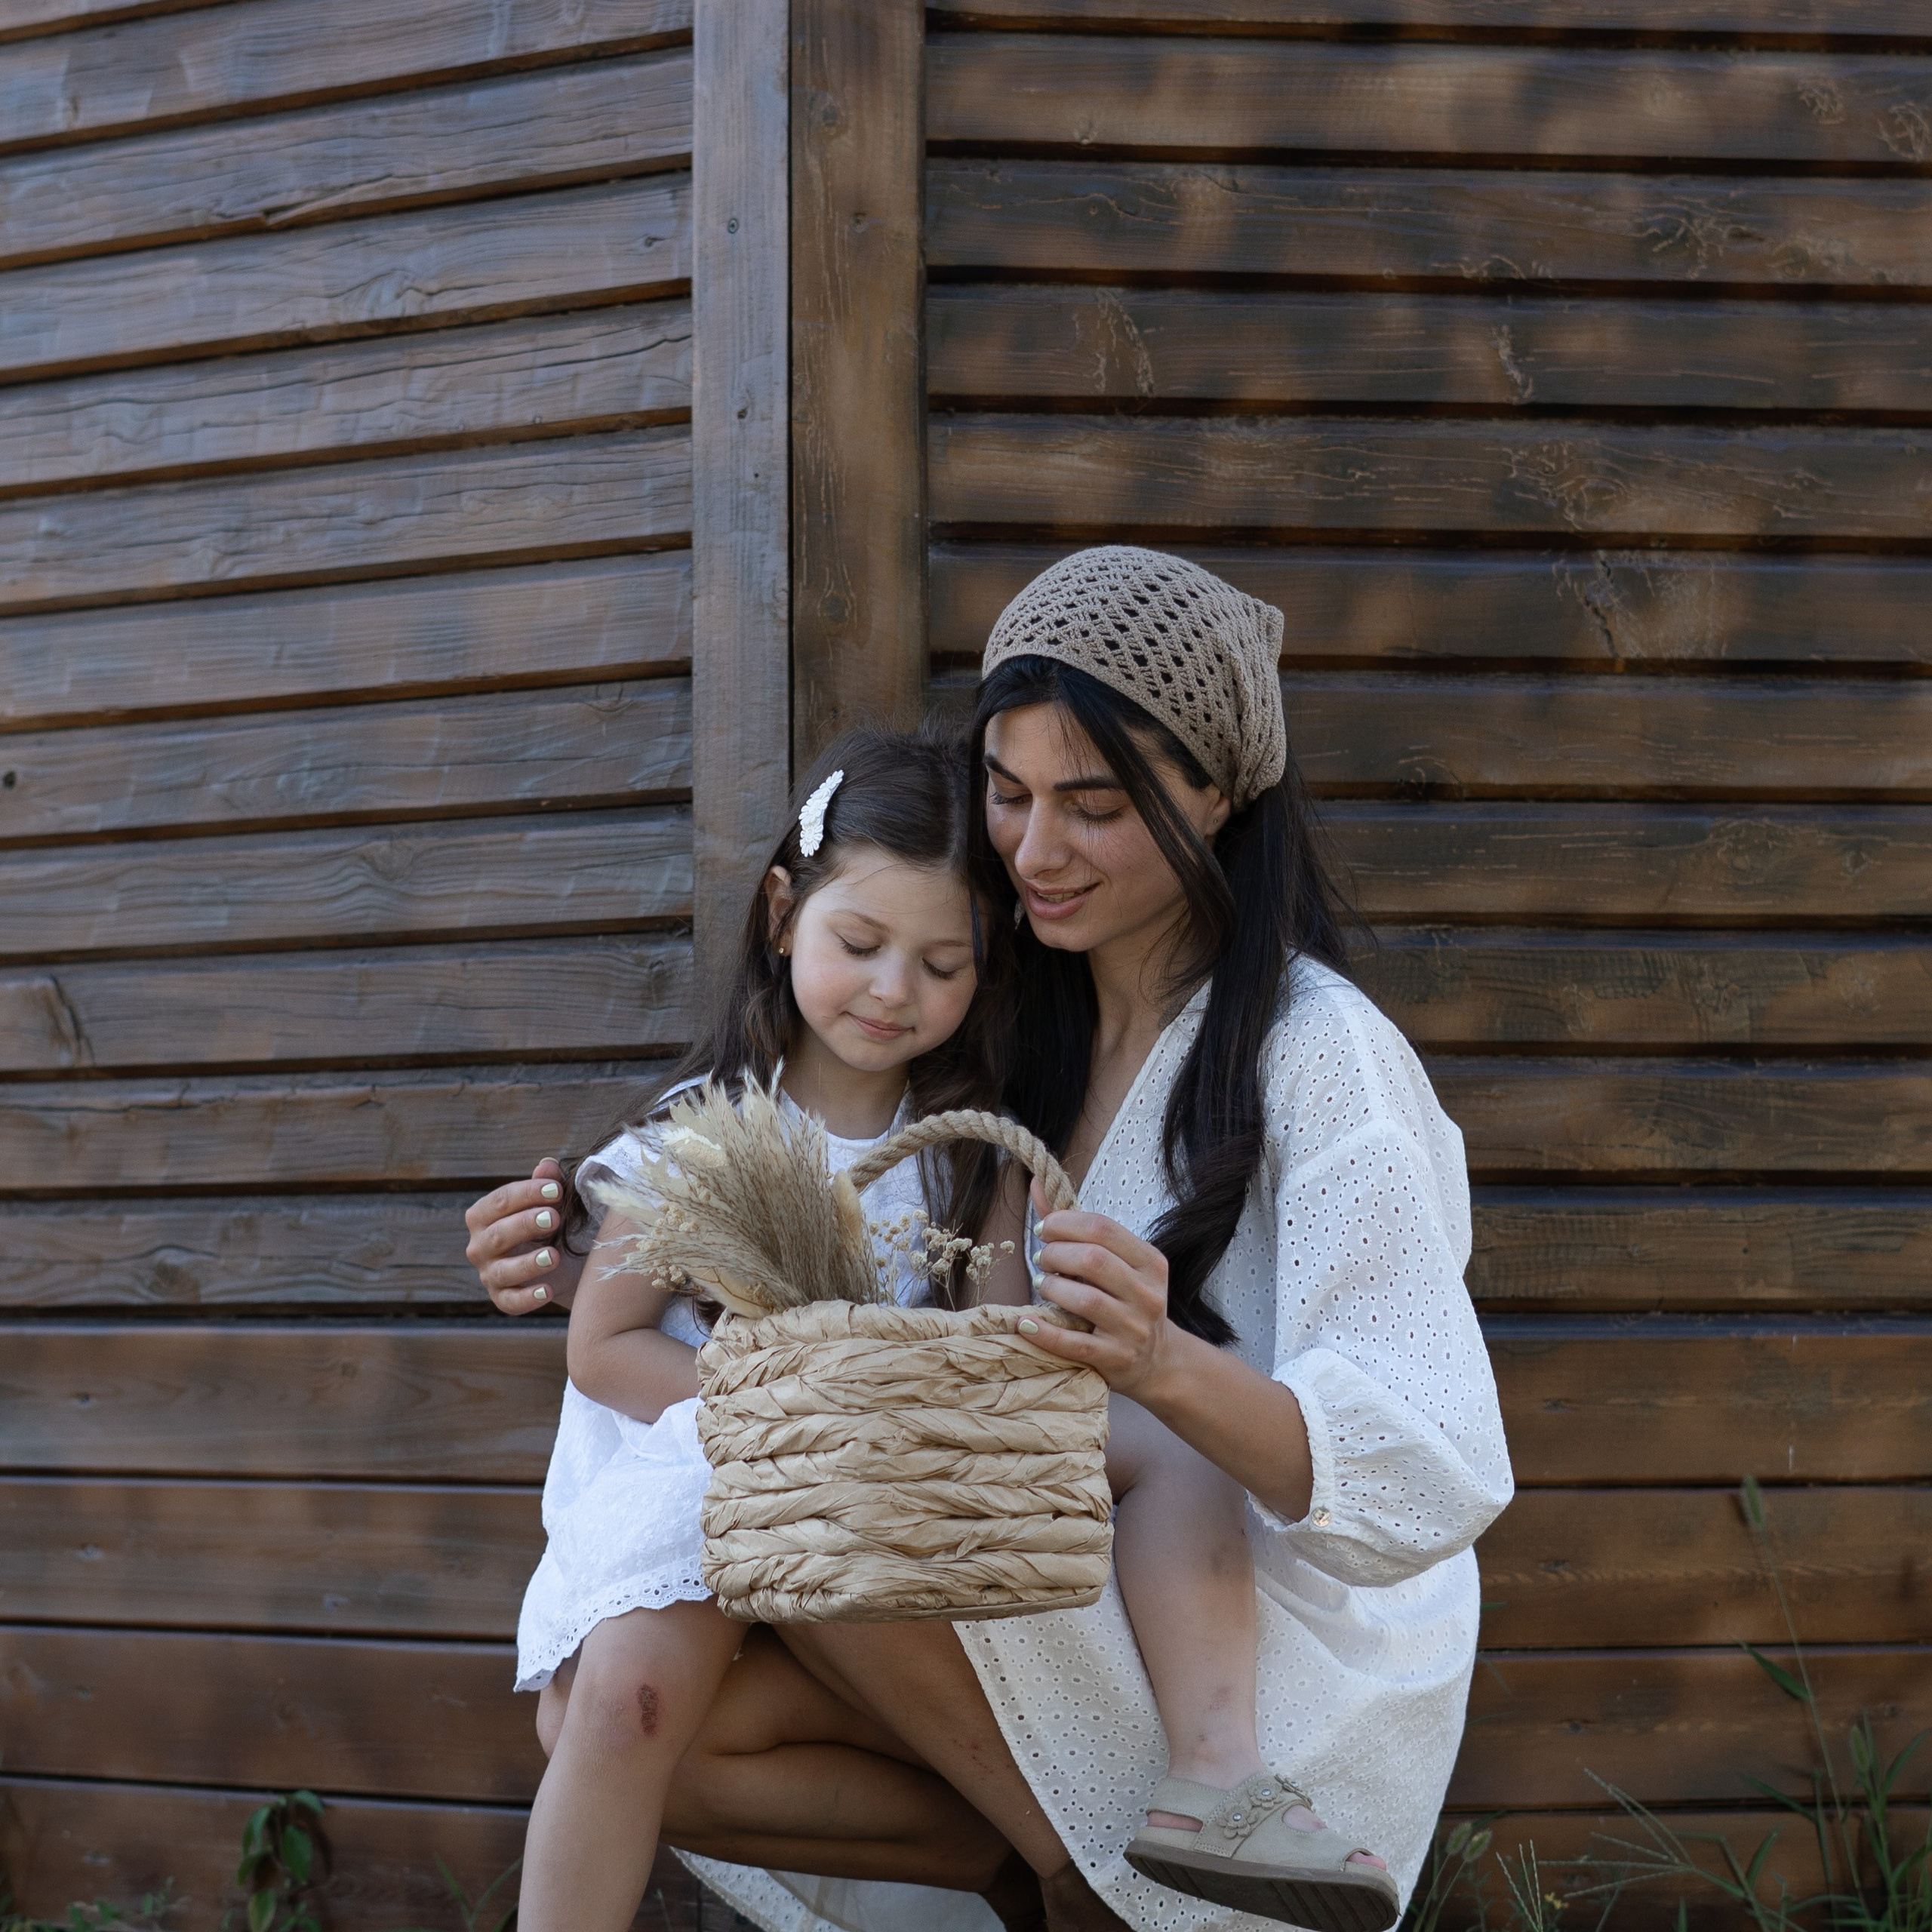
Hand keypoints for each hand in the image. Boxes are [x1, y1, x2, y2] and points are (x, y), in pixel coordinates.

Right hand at [464, 1158, 585, 1313]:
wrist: (563, 1263)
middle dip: (525, 1225)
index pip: (499, 1201)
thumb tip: (547, 1165)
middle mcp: (480, 1245)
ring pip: (502, 1271)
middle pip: (497, 1235)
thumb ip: (546, 1183)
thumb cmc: (547, 1224)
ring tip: (554, 1256)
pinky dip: (527, 1298)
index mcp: (484, 1216)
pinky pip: (510, 1302)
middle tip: (554, 1218)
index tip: (556, 1189)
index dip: (526, 1194)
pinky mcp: (503, 1299)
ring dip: (527, 1263)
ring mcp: (489, 1274)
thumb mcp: (550, 1202)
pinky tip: (547, 1291)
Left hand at [1021, 1182, 1177, 1398]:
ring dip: (1051, 1288)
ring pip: (1085, 1300)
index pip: (1104, 1229)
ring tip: (1041, 1284)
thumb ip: (1075, 1225)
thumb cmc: (1124, 1299)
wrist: (1156, 1359)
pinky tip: (1025, 1323)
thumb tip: (1036, 1183)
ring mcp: (1133, 1328)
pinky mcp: (1117, 1359)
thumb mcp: (1115, 1261)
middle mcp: (1147, 1293)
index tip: (1044, 1229)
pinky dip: (1044, 1332)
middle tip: (1041, 1258)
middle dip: (1056, 1254)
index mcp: (1150, 1262)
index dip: (1066, 1223)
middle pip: (1093, 1260)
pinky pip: (1075, 1343)